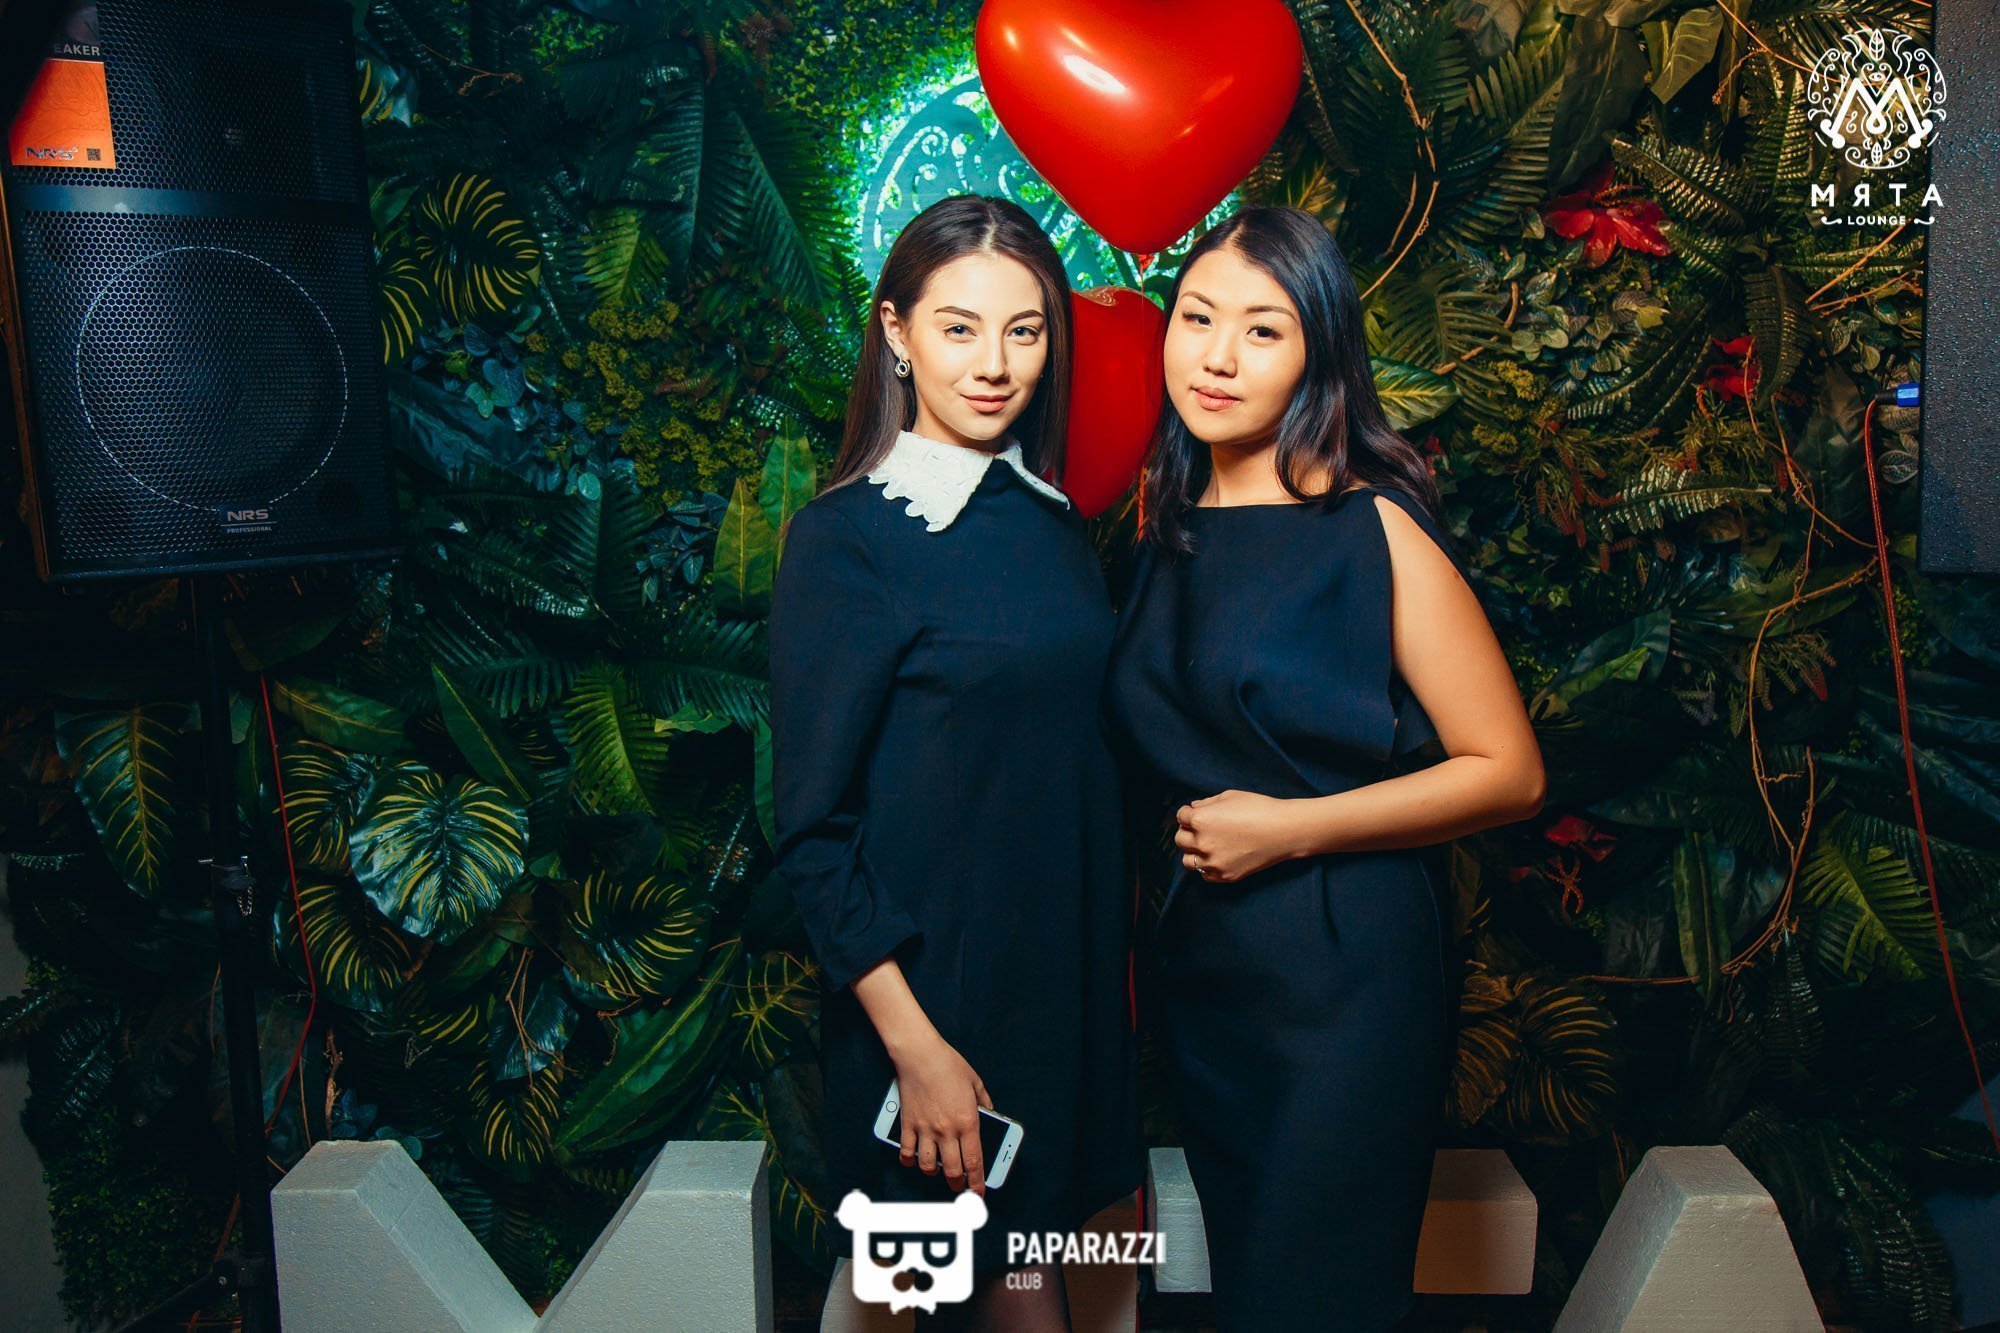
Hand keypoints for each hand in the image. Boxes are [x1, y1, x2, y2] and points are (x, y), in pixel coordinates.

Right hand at [889, 1035, 993, 1194]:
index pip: (974, 1162)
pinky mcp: (907, 1124)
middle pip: (952, 1171)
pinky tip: (914, 1159)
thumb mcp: (975, 1082)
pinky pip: (906, 1152)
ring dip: (934, 1174)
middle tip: (960, 1187)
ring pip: (928, 1166)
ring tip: (938, 1172)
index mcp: (968, 1122)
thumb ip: (985, 1102)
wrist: (920, 1054)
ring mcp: (925, 1129)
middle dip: (958, 1185)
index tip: (979, 1193)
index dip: (977, 1183)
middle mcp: (947, 1130)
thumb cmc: (949, 1065)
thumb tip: (990, 1114)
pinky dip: (910, 1160)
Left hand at [1175, 789, 1298, 882]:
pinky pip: (1205, 874)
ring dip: (1193, 852)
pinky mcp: (1225, 875)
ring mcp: (1213, 862)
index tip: (1195, 814)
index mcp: (1200, 820)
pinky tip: (1217, 857)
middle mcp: (1202, 842)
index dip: (1188, 813)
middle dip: (1188, 832)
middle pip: (1180, 839)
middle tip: (1200, 829)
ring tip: (1206, 845)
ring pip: (1188, 861)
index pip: (1180, 816)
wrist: (1284, 831)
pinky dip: (1207, 866)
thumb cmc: (1259, 809)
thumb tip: (1194, 808)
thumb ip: (1207, 803)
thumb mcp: (1230, 797)